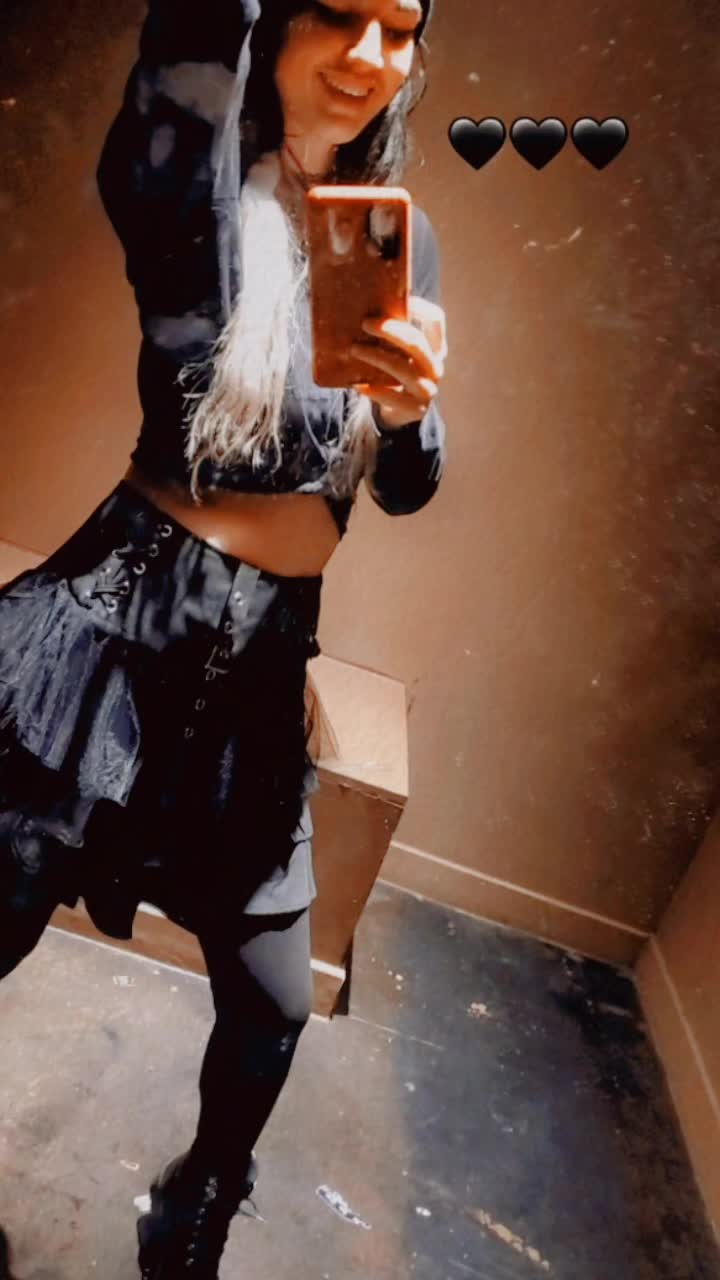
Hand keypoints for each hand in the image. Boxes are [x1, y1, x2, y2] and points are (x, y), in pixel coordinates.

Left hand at [350, 295, 447, 428]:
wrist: (400, 413)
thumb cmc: (394, 375)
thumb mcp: (397, 354)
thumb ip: (389, 337)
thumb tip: (355, 309)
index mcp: (433, 348)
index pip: (436, 320)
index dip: (420, 307)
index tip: (398, 300)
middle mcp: (434, 367)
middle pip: (417, 342)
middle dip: (390, 330)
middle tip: (365, 323)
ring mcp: (427, 389)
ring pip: (403, 369)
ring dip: (376, 356)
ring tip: (354, 349)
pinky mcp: (415, 410)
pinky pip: (392, 397)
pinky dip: (373, 389)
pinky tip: (356, 384)